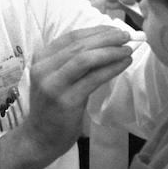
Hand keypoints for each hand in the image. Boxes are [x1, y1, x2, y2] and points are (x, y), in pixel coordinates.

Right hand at [27, 26, 132, 151]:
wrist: (40, 138)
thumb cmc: (53, 107)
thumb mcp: (57, 78)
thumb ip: (72, 61)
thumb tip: (104, 43)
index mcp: (41, 58)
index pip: (71, 37)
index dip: (95, 31)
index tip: (114, 29)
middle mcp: (43, 68)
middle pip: (79, 45)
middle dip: (106, 38)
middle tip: (127, 36)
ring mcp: (53, 85)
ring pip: (85, 59)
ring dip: (110, 51)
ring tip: (127, 49)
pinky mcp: (66, 100)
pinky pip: (93, 79)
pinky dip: (111, 68)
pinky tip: (123, 63)